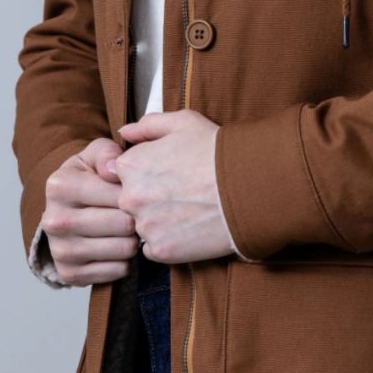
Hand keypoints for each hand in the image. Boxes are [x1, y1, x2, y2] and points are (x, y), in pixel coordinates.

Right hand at [40, 138, 139, 284]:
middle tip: (136, 214)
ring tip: (127, 230)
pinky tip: (117, 247)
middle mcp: (54, 220)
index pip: (120, 195)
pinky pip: (118, 271)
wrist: (67, 212)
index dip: (136, 195)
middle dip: (138, 219)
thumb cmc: (89, 179)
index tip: (137, 193)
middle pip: (124, 224)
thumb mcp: (95, 156)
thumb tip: (115, 169)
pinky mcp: (69, 274)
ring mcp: (60, 250)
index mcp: (60, 186)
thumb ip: (108, 154)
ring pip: (124, 249)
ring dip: (134, 241)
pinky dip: (125, 261)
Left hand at [107, 110, 232, 263]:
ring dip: (159, 221)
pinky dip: (169, 241)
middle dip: (150, 198)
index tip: (169, 174)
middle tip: (181, 193)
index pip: (122, 174)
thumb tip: (123, 133)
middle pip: (129, 201)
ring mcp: (145, 226)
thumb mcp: (184, 122)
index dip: (147, 173)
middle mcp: (130, 197)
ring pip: (142, 225)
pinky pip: (155, 248)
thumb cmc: (218, 151)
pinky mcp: (162, 250)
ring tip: (189, 210)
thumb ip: (148, 125)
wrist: (251, 187)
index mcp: (130, 165)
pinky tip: (191, 228)